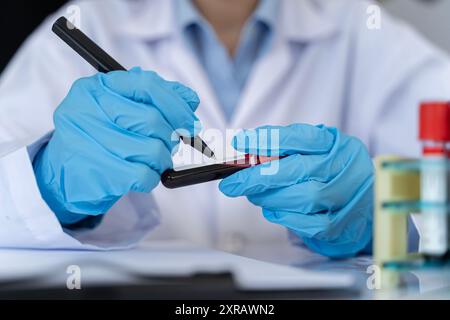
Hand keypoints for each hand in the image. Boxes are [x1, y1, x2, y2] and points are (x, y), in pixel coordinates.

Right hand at [34, 67, 199, 224]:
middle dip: (171, 135)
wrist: (64, 175)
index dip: (176, 104)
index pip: (147, 84)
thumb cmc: (99, 137)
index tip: (189, 120)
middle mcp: (86, 110)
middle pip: (151, 119)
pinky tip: (143, 174)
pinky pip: (144, 175)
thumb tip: (190, 99)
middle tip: (172, 143)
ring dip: (163, 159)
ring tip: (154, 160)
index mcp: (94, 87)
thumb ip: (153, 98)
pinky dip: (152, 177)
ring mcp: (88, 141)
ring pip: (152, 150)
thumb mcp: (119, 108)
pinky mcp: (96, 171)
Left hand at [219, 124, 373, 257]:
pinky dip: (285, 217)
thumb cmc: (331, 172)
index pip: (300, 137)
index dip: (267, 139)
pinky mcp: (344, 224)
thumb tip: (245, 155)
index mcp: (336, 144)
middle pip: (298, 170)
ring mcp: (349, 196)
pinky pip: (310, 223)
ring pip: (304, 197)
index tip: (240, 142)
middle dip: (258, 177)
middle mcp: (347, 167)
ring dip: (270, 198)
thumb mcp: (315, 151)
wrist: (367, 199)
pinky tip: (274, 210)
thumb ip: (285, 151)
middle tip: (232, 183)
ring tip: (255, 195)